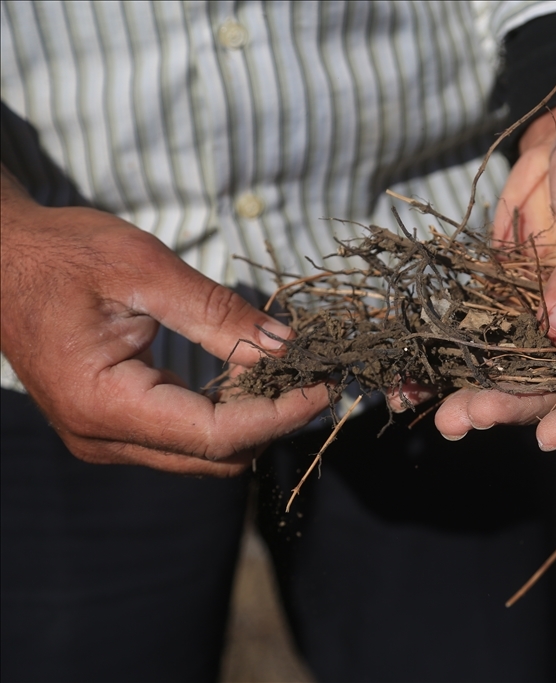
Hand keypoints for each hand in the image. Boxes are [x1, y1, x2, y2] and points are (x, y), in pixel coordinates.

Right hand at [0, 166, 328, 475]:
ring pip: (203, 453)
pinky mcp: (112, 426)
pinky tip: (248, 374)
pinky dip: (225, 413)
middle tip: (314, 375)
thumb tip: (286, 344)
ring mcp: (105, 439)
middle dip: (273, 421)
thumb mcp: (144, 268)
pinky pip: (183, 436)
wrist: (0, 257)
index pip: (218, 435)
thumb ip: (217, 312)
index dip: (280, 416)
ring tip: (287, 371)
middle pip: (215, 456)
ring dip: (252, 419)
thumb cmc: (63, 253)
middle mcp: (103, 438)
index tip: (325, 387)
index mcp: (105, 405)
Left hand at [435, 90, 555, 446]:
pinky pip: (483, 340)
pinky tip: (415, 384)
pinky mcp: (513, 305)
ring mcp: (555, 321)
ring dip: (480, 395)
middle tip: (470, 416)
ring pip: (518, 372)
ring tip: (442, 414)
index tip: (548, 433)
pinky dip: (451, 362)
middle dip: (516, 405)